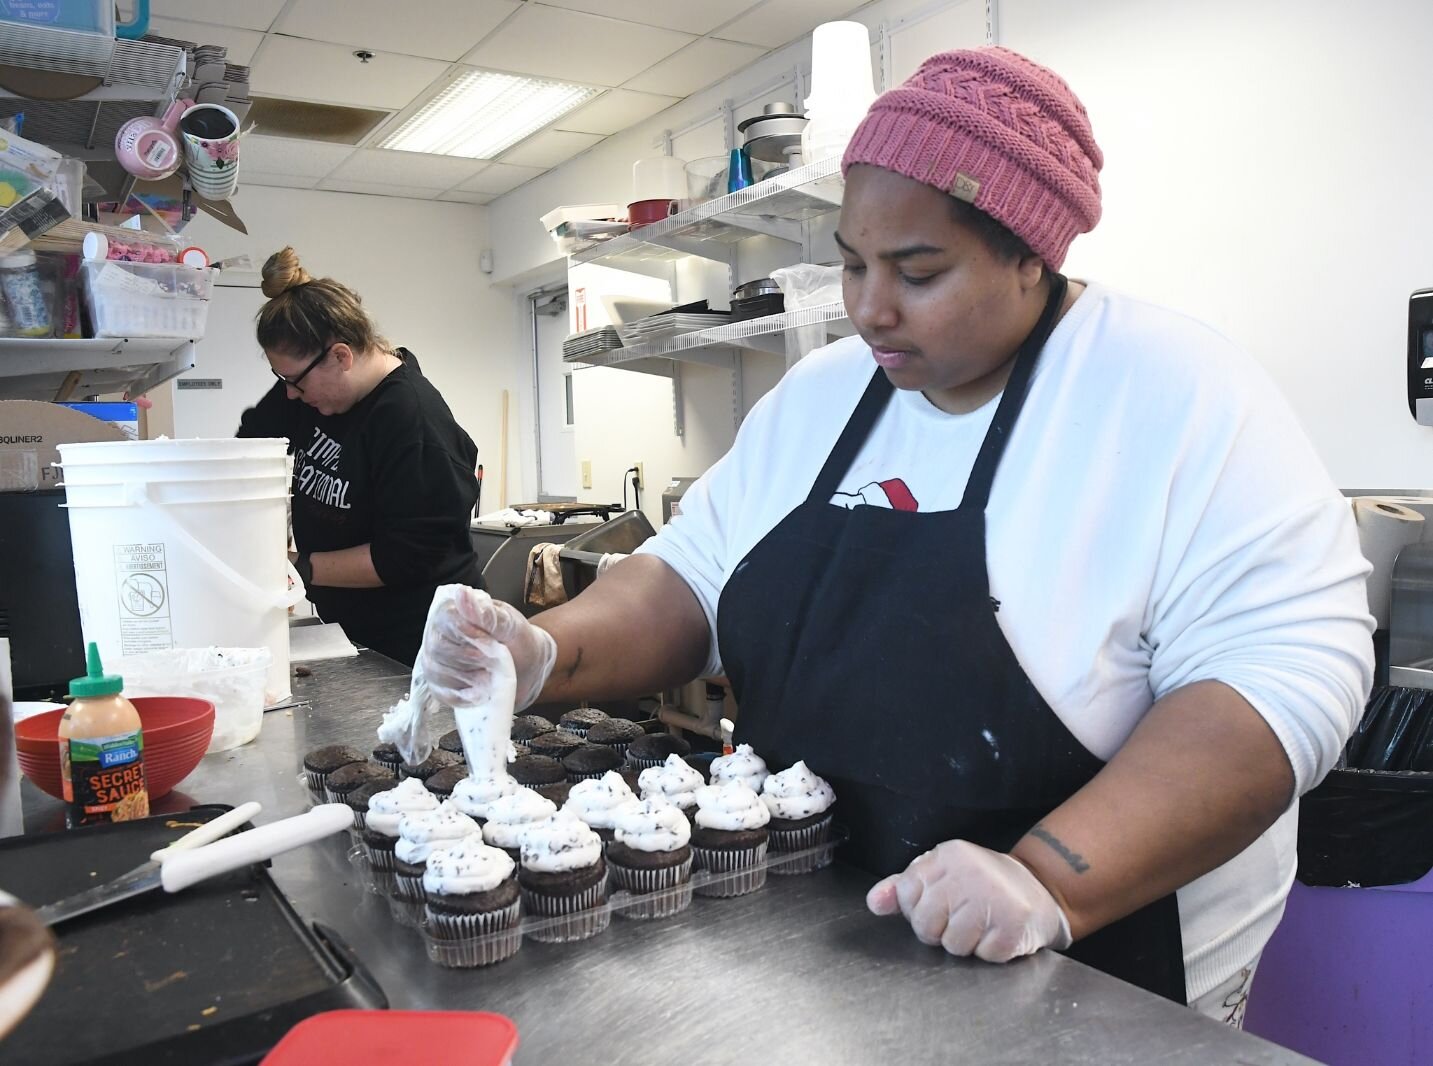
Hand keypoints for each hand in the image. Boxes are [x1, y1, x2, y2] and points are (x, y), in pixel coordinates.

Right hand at [418, 586, 556, 710]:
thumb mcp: (509, 624)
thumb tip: (461, 593)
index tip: (489, 642)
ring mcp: (438, 660)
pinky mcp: (442, 684)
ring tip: (489, 677)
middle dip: (468, 659)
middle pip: (436, 649)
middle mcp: (440, 635)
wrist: (529, 668)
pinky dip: (460, 696)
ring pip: (434, 671)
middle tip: (493, 661)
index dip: (465, 634)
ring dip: (465, 678)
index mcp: (455, 612)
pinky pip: (439, 692)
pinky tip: (478, 693)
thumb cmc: (518, 640)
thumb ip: (485, 613)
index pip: (443, 620)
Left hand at [866, 840, 1071, 961]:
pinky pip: (982, 956)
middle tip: (961, 918)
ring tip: (981, 924)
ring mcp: (994, 898)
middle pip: (925, 923)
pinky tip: (998, 932)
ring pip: (952, 945)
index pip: (906, 894)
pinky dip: (988, 951)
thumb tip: (874, 902)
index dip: (917, 909)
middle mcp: (970, 872)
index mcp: (948, 855)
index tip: (938, 904)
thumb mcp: (942, 875)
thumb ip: (904, 887)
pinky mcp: (1013, 925)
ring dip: (965, 943)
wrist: (1039, 890)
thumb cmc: (982, 885)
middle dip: (939, 930)